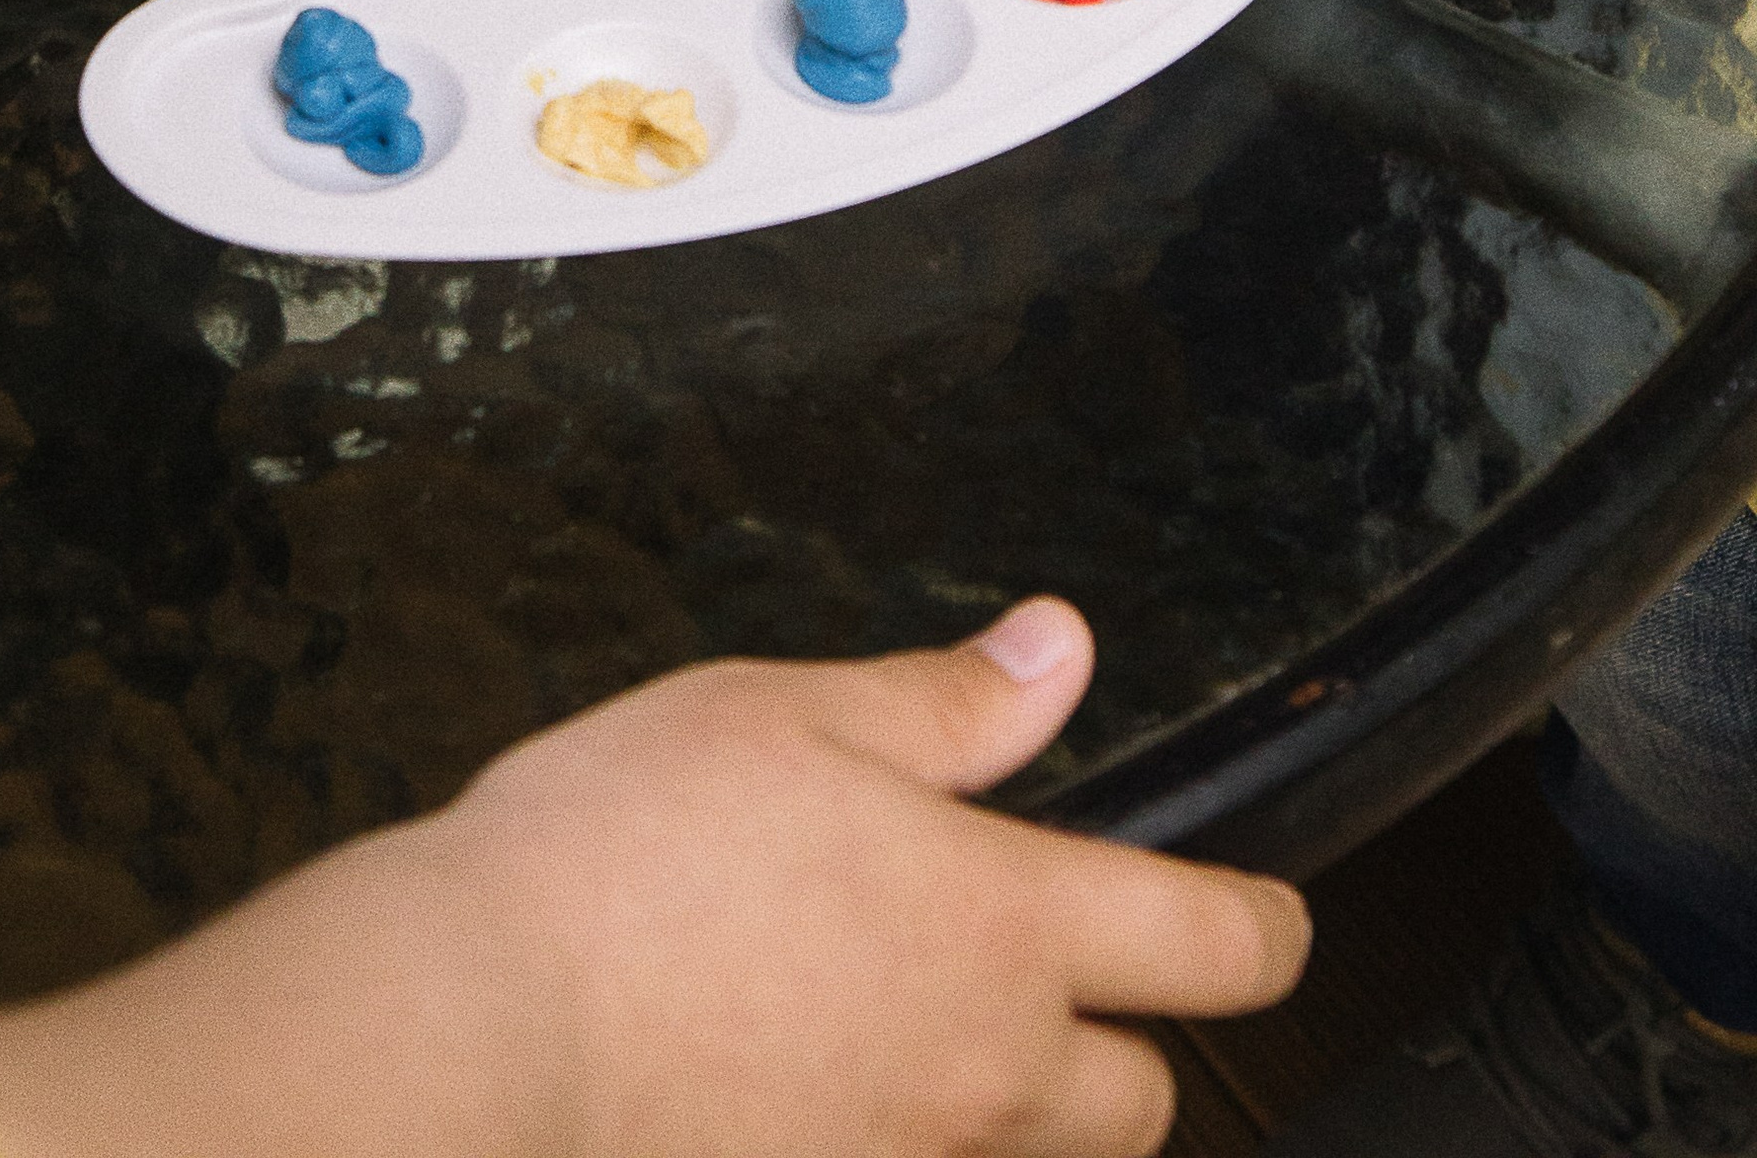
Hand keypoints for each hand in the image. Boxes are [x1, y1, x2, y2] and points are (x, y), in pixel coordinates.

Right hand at [0, 603, 1307, 1157]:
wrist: (491, 1014)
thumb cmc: (627, 846)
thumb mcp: (792, 712)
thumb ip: (949, 702)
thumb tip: (1059, 651)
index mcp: (1005, 922)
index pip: (1219, 945)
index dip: (1268, 926)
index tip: (1269, 914)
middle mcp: (986, 1069)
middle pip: (1143, 1099)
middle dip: (1128, 1041)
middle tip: (1053, 973)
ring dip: (1015, 1105)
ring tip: (921, 1028)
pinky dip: (903, 1136)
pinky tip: (824, 1081)